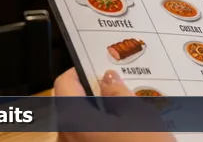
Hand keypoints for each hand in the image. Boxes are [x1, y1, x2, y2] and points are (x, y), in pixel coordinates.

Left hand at [54, 68, 175, 141]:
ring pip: (77, 128)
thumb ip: (118, 92)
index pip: (64, 84)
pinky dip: (97, 136)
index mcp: (74, 120)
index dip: (79, 72)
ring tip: (126, 118)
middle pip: (69, 107)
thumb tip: (108, 79)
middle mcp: (65, 140)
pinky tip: (123, 137)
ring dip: (96, 119)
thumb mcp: (139, 116)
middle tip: (118, 92)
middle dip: (91, 97)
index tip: (97, 68)